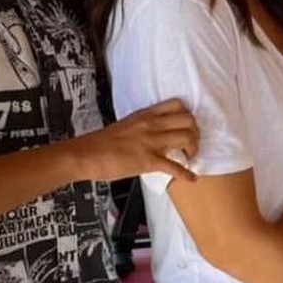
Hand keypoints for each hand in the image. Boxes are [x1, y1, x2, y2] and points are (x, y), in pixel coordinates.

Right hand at [82, 99, 198, 181]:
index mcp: (146, 114)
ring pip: (187, 138)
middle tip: (191, 144)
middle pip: (188, 120)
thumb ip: (143, 126)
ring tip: (190, 157)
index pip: (177, 104)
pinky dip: (186, 174)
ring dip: (194, 149)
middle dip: (195, 132)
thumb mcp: (127, 124)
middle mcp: (152, 125)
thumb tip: (155, 133)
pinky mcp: (149, 161)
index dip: (187, 115)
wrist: (87, 154)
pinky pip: (175, 167)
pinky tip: (191, 179)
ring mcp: (151, 142)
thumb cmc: (102, 142)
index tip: (187, 126)